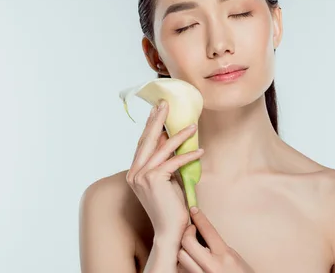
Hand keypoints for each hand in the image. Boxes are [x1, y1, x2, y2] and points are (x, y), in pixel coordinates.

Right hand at [126, 100, 203, 243]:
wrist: (169, 231)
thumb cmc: (170, 207)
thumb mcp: (166, 180)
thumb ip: (164, 161)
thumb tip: (168, 139)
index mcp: (134, 173)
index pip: (143, 144)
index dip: (150, 126)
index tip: (156, 110)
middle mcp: (134, 173)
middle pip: (147, 140)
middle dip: (157, 120)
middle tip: (165, 103)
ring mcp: (141, 176)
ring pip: (162, 149)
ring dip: (179, 136)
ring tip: (193, 126)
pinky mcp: (154, 180)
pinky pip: (173, 162)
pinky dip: (188, 156)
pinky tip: (200, 151)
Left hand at [177, 207, 254, 272]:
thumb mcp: (235, 258)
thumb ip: (219, 247)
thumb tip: (202, 232)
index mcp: (226, 256)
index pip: (208, 230)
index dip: (199, 218)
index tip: (194, 210)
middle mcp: (213, 266)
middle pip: (187, 242)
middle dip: (186, 233)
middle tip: (191, 231)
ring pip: (181, 257)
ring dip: (183, 249)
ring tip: (189, 247)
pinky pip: (182, 270)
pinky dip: (183, 263)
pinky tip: (189, 260)